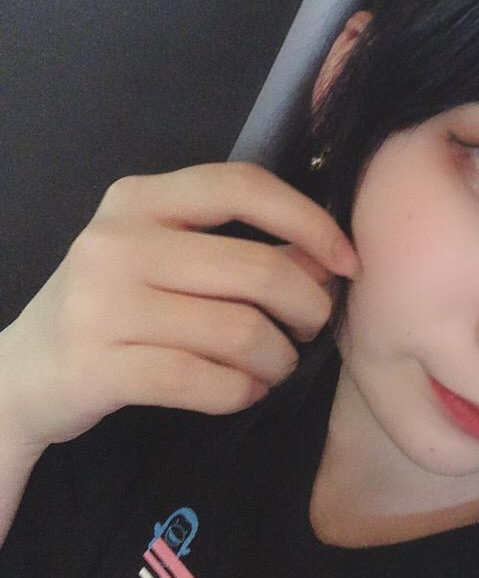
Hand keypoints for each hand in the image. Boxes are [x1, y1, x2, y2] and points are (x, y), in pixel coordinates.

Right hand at [0, 162, 359, 449]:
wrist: (23, 373)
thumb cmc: (115, 304)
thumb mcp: (166, 257)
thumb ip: (238, 247)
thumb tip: (326, 257)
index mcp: (140, 198)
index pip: (244, 186)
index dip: (310, 221)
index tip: (348, 262)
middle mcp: (117, 240)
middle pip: (258, 269)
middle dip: (308, 307)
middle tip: (310, 328)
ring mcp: (102, 303)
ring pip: (239, 331)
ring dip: (278, 358)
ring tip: (275, 366)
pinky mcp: (96, 366)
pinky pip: (204, 381)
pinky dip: (242, 392)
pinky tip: (244, 391)